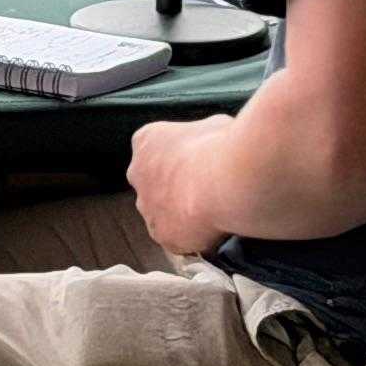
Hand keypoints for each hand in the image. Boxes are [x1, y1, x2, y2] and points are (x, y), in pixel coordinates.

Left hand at [128, 114, 241, 258]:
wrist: (227, 182)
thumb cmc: (222, 148)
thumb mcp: (214, 126)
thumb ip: (204, 138)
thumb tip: (216, 144)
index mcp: (147, 141)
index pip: (154, 151)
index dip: (179, 160)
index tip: (199, 165)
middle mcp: (138, 173)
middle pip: (154, 184)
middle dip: (176, 189)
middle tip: (208, 190)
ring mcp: (147, 207)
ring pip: (163, 214)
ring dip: (183, 215)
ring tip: (215, 212)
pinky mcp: (162, 235)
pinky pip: (178, 240)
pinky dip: (195, 238)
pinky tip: (216, 230)